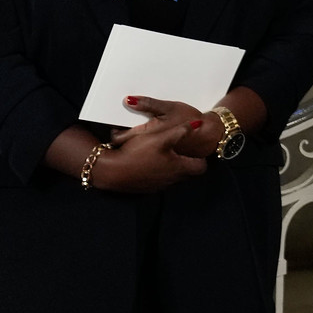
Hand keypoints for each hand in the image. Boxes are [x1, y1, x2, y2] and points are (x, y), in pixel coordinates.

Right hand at [90, 128, 207, 192]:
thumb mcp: (160, 137)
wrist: (110, 171)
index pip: (201, 167)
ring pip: (174, 178)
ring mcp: (159, 186)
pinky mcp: (147, 188)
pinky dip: (161, 172)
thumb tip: (199, 123)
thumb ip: (181, 130)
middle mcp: (171, 180)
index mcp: (178, 168)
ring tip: (168, 154)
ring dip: (174, 167)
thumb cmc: (137, 153)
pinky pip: (160, 181)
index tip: (197, 149)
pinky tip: (152, 162)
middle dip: (189, 162)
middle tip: (184, 150)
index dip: (201, 158)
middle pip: (189, 173)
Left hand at [112, 96, 216, 158]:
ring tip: (138, 136)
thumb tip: (127, 100)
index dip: (114, 131)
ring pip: (134, 153)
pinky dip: (144, 152)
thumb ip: (147, 104)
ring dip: (132, 146)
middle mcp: (145, 147)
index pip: (118, 137)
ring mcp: (153, 156)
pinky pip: (145, 157)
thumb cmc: (188, 119)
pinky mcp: (160, 160)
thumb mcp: (169, 107)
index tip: (116, 125)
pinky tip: (152, 143)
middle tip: (124, 129)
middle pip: (123, 146)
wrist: (208, 135)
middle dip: (122, 138)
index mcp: (144, 134)